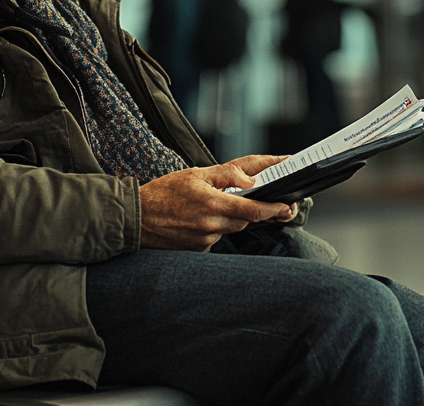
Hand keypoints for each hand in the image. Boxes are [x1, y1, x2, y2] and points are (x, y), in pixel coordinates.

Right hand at [138, 155, 295, 250]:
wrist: (136, 218)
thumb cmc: (163, 193)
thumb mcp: (195, 174)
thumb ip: (226, 174)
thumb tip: (251, 179)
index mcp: (214, 204)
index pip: (254, 210)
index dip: (274, 209)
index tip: (287, 206)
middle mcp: (212, 225)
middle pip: (246, 220)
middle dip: (256, 211)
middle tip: (266, 201)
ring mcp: (206, 240)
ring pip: (233, 228)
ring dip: (233, 217)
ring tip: (215, 204)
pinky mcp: (199, 249)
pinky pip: (217, 236)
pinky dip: (217, 226)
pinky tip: (200, 218)